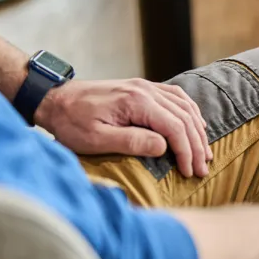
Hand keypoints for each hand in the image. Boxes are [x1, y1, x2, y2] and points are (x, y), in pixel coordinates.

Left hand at [37, 79, 212, 177]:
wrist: (54, 99)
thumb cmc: (71, 122)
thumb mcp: (96, 139)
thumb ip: (132, 142)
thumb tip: (164, 147)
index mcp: (136, 102)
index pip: (175, 127)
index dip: (186, 151)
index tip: (190, 172)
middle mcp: (146, 90)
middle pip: (185, 117)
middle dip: (197, 145)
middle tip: (202, 168)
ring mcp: (146, 87)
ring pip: (185, 106)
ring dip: (198, 130)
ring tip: (204, 152)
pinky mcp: (143, 88)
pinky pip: (177, 97)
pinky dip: (190, 112)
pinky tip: (195, 125)